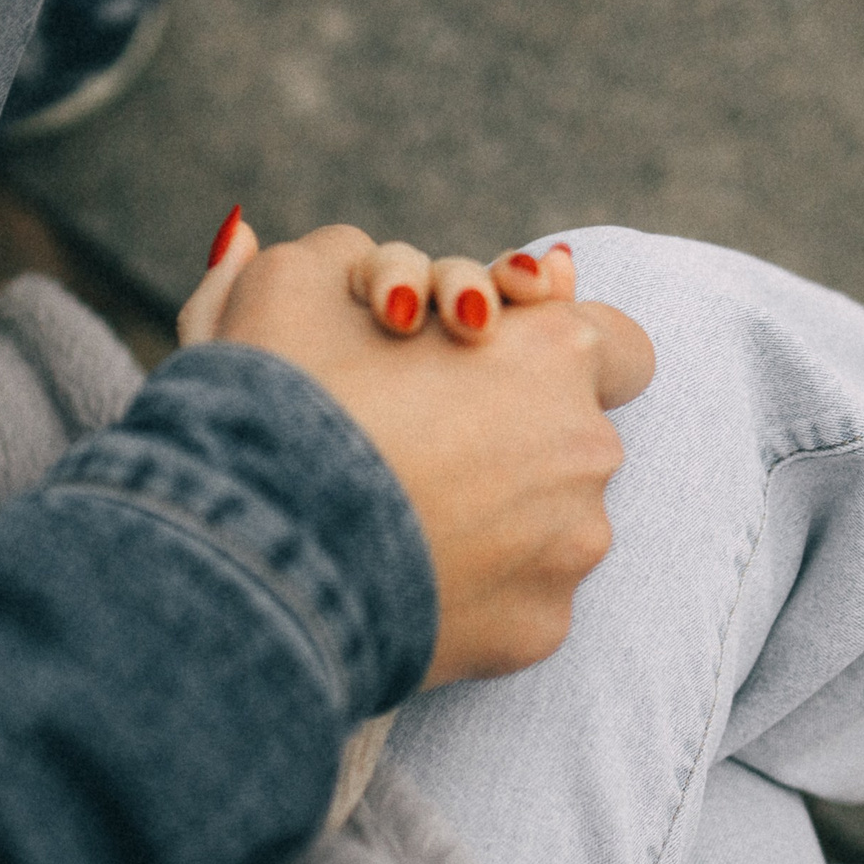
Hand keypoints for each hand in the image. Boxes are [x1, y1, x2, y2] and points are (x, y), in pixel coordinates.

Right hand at [178, 220, 652, 686]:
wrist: (254, 557)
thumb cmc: (278, 405)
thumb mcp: (286, 291)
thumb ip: (322, 262)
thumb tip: (258, 233)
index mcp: (555, 349)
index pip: (609, 339)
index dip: (550, 353)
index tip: (492, 371)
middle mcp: (589, 448)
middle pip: (568, 436)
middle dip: (507, 438)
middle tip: (416, 447)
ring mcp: (573, 548)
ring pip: (550, 522)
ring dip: (493, 517)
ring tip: (398, 519)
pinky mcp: (541, 629)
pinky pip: (518, 598)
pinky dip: (473, 589)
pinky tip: (402, 579)